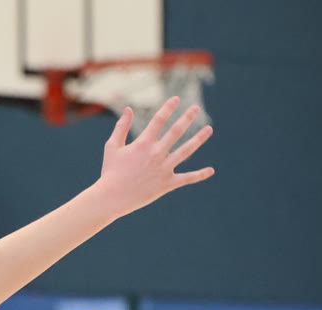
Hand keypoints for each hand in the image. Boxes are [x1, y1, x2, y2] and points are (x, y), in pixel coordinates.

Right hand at [92, 96, 214, 214]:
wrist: (111, 198)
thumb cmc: (110, 172)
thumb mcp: (112, 147)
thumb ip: (121, 127)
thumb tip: (128, 109)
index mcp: (143, 144)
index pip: (159, 120)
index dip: (168, 107)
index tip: (176, 99)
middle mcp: (156, 154)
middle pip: (176, 131)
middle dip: (187, 118)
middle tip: (195, 108)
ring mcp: (164, 169)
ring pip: (186, 151)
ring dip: (199, 139)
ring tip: (209, 129)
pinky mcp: (167, 184)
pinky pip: (186, 178)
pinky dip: (199, 175)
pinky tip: (211, 170)